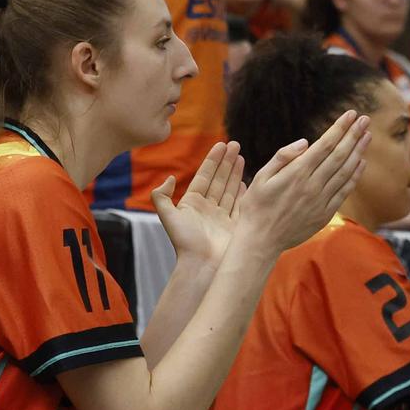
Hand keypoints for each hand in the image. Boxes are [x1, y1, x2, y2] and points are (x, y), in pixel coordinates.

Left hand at [151, 140, 244, 266]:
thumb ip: (161, 196)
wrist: (202, 266)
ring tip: (241, 156)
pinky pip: (240, 205)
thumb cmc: (185, 242)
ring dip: (236, 173)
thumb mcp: (168, 217)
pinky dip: (244, 192)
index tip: (220, 145)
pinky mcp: (234, 226)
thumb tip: (170, 178)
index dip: (212, 160)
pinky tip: (248, 181)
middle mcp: (208, 208)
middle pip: (219, 179)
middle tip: (235, 144)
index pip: (204, 176)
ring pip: (230, 189)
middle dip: (227, 162)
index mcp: (192, 203)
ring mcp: (222, 217)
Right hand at [233, 110, 369, 255]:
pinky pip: (344, 191)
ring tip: (367, 136)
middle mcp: (312, 185)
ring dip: (358, 152)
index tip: (351, 114)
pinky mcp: (325, 214)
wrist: (261, 241)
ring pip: (345, 171)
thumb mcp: (260, 177)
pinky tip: (361, 163)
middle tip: (365, 119)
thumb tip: (305, 142)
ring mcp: (321, 200)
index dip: (340, 128)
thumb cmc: (256, 207)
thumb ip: (282, 157)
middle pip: (339, 155)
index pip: (325, 145)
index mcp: (296, 173)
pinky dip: (355, 175)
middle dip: (353, 134)